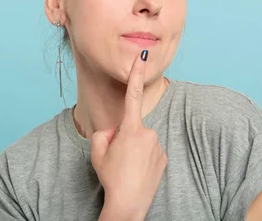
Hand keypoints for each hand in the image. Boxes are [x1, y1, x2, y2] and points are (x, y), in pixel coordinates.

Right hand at [91, 50, 167, 220]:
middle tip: (118, 158)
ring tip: (128, 168)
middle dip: (124, 138)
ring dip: (134, 150)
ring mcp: (158, 145)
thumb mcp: (98, 151)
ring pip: (142, 141)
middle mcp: (148, 133)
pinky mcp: (164, 158)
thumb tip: (115, 130)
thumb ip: (105, 133)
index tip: (142, 56)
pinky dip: (144, 159)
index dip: (136, 74)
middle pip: (132, 128)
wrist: (128, 203)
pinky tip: (138, 172)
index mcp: (131, 128)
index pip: (133, 95)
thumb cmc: (111, 176)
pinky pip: (151, 152)